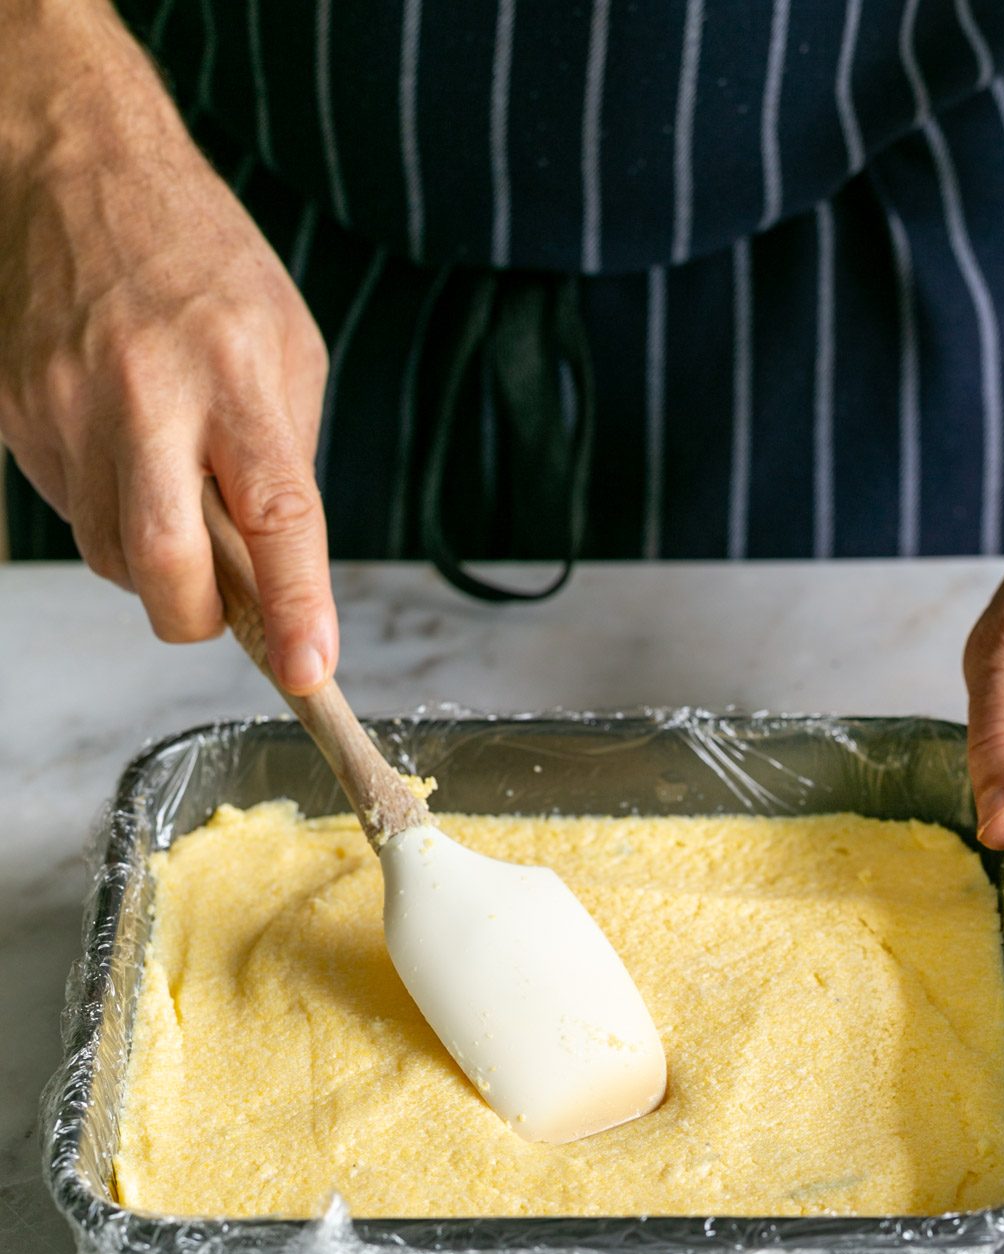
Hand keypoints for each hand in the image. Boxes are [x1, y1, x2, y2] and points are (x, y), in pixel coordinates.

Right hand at [0, 0, 335, 691]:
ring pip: (111, 558)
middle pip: (164, 567)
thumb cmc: (197, 256)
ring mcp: (68, 410)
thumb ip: (286, 455)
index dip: (296, 606)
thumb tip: (281, 560)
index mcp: (236, 376)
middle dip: (198, 619)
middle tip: (223, 605)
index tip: (310, 670)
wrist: (73, 168)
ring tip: (175, 486)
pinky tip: (127, 453)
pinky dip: (113, 514)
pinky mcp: (19, 418)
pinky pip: (73, 514)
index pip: (275, 517)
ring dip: (155, 564)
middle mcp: (146, 398)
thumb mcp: (287, 343)